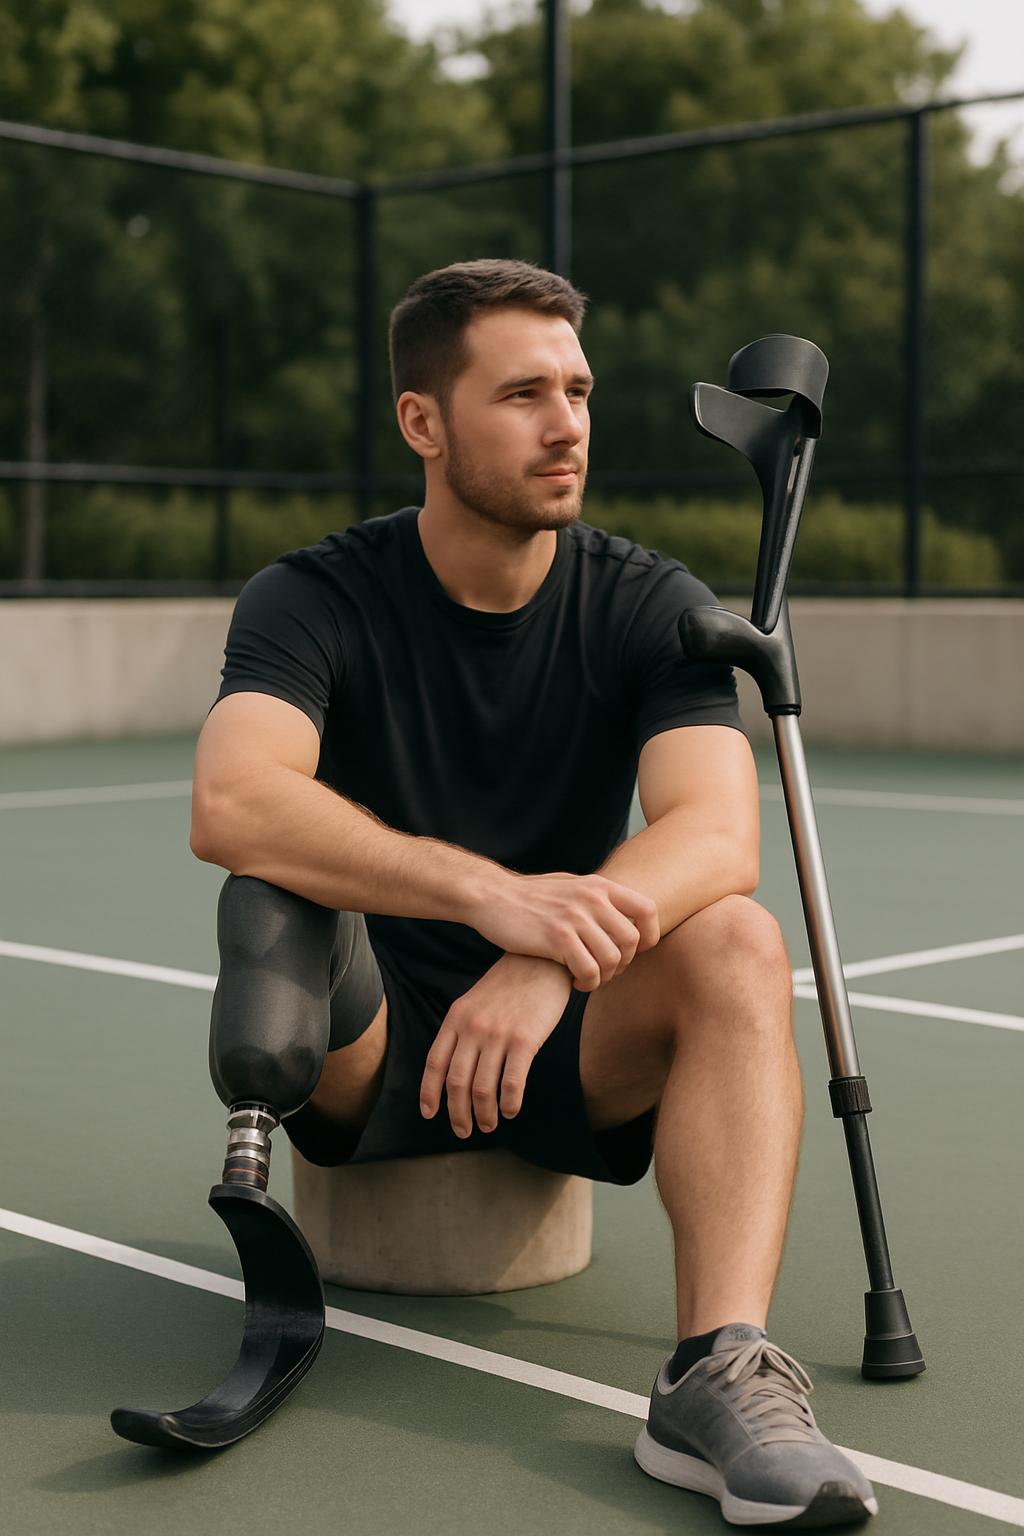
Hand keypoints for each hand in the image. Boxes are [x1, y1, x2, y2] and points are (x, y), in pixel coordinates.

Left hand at [419, 953, 573, 1138]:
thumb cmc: (511, 984)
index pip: (434, 1063)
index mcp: (456, 1018)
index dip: (429, 1093)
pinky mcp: (526, 1040)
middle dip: (458, 1114)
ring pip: (483, 1089)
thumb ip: (463, 1030)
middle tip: (464, 1131)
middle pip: (456, 1083)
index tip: (429, 1114)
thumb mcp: (476, 1001)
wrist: (542, 959)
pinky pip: (512, 1083)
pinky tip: (511, 1110)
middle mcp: (473, 1027)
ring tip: (489, 1125)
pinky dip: (509, 1104)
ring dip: (484, 1114)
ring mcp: (498, 1034)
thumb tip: (457, 1070)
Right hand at [471, 870, 658, 991]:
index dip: (650, 936)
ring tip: (588, 978)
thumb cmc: (529, 896)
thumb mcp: (569, 885)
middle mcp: (592, 898)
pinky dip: (587, 983)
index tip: (634, 952)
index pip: (648, 909)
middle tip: (604, 971)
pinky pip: (589, 971)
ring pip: (612, 959)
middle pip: (632, 941)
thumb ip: (596, 897)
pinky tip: (573, 982)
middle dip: (622, 964)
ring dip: (604, 977)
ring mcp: (575, 917)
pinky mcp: (557, 938)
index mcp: (599, 886)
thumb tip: (624, 914)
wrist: (491, 897)